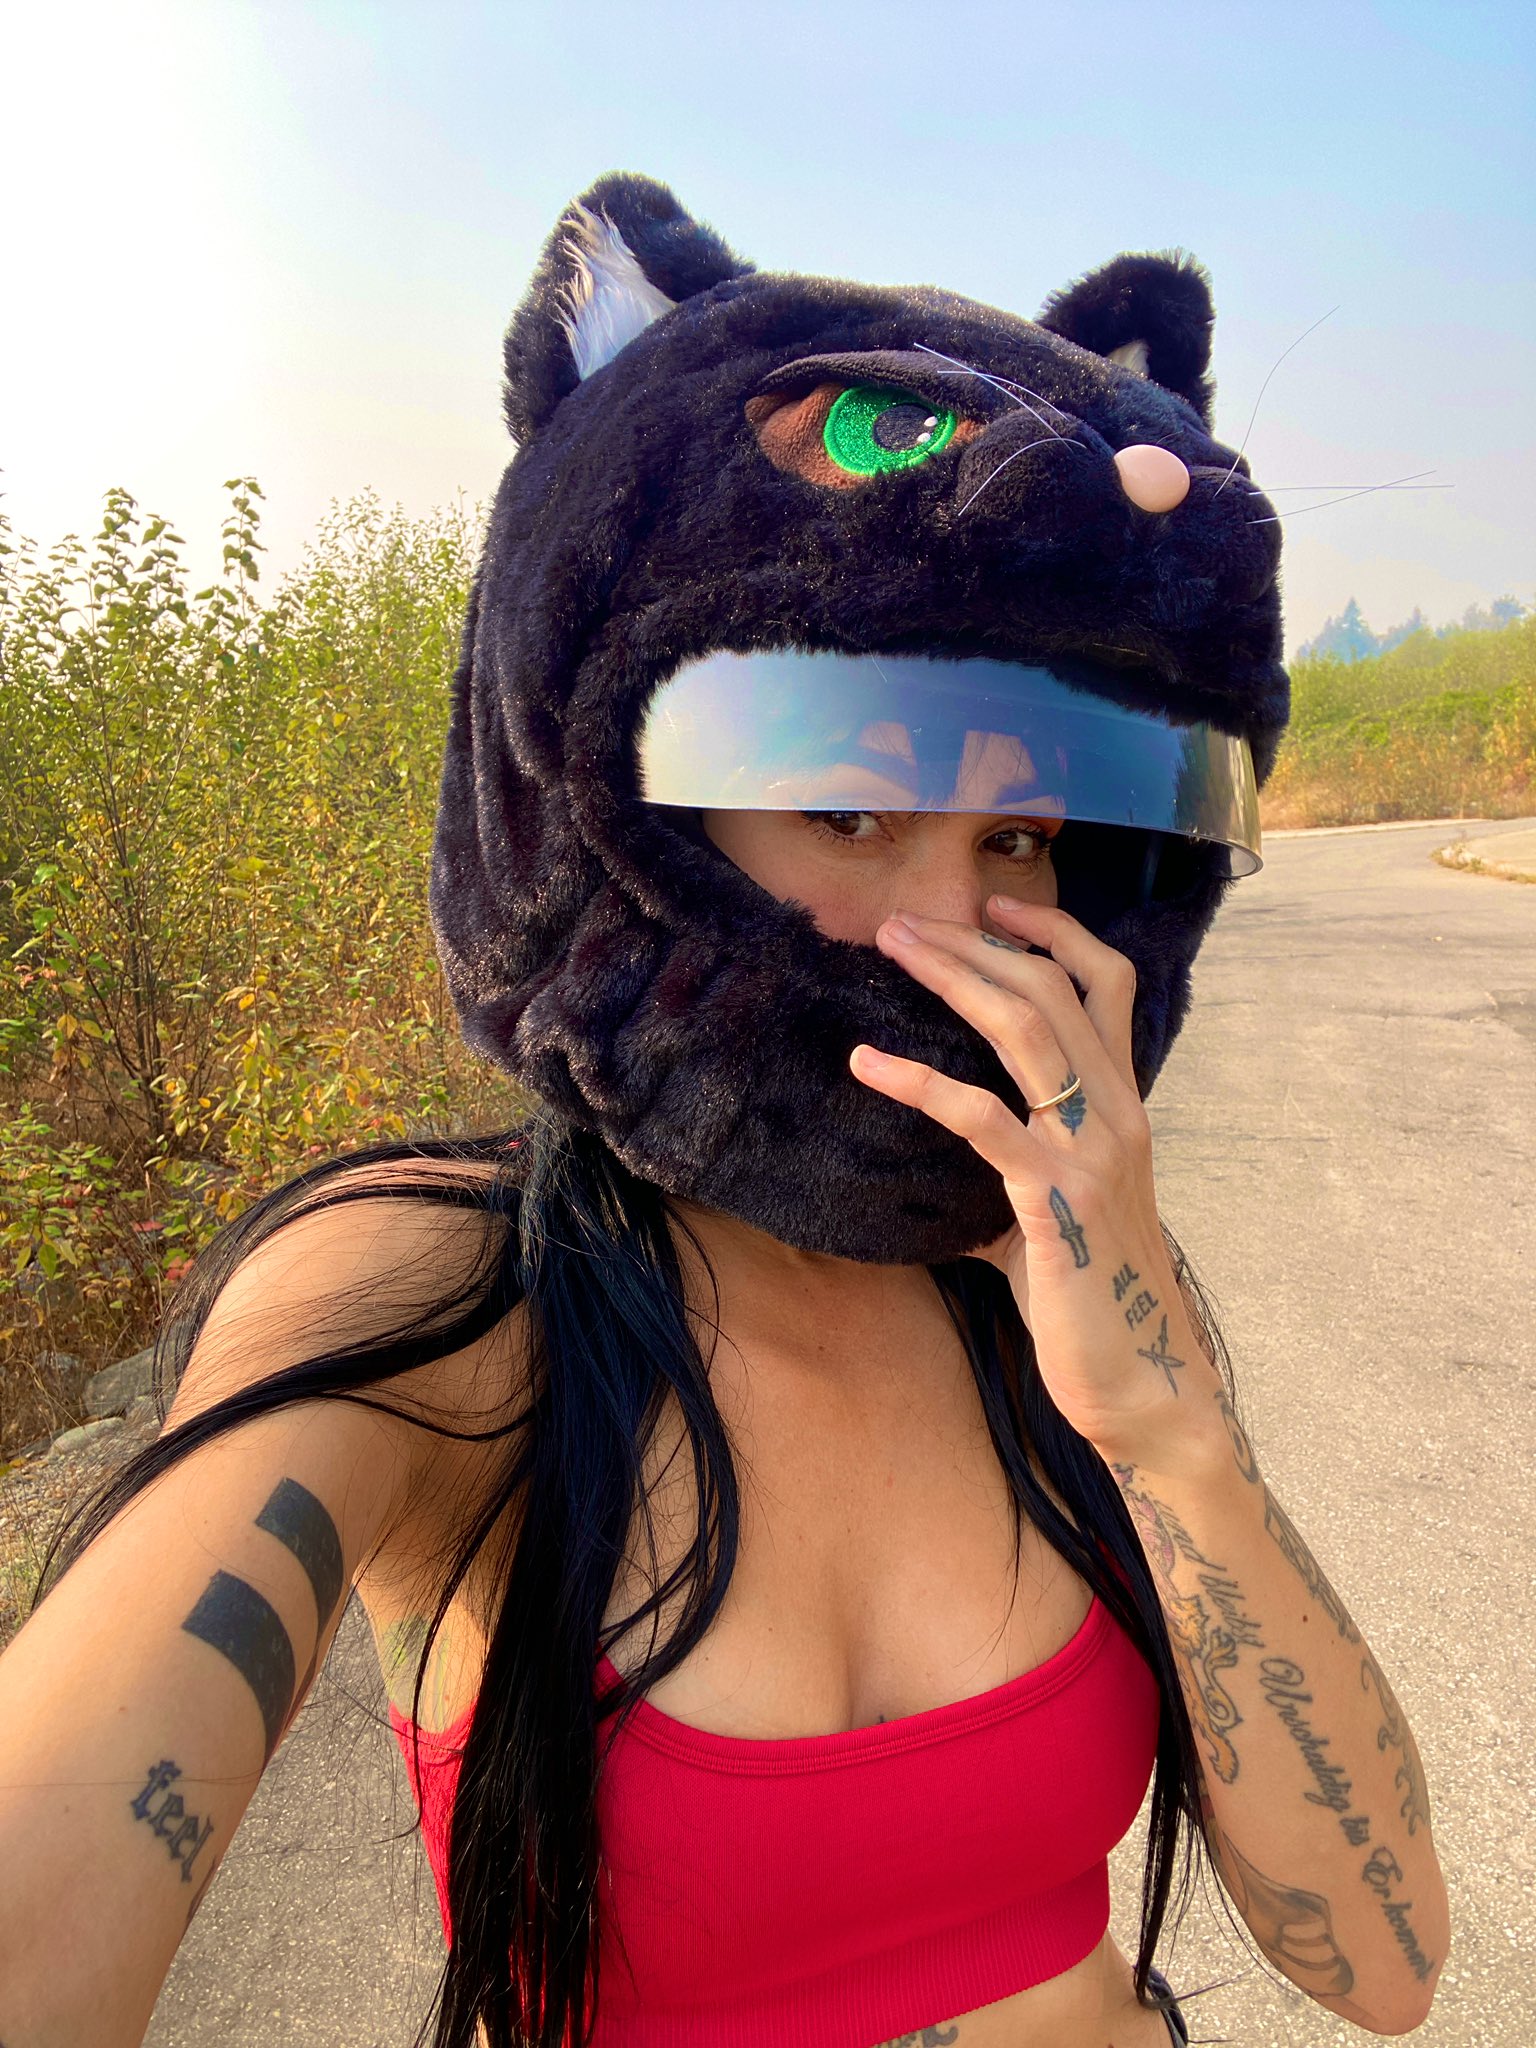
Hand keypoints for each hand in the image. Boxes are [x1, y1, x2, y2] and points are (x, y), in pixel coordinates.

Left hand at [849, 896, 1214, 1464]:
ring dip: (954, 976)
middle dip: (976, 941)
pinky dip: (919, 1080)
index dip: (1054, 933)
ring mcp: (1092, 1149)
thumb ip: (1007, 1176)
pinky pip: (982, 1118)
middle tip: (904, 921)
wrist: (1139, 1382)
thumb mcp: (1045, 1215)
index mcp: (1122, 1106)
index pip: (1106, 984)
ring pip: (1027, 1028)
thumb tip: (939, 1178)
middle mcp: (1118, 1112)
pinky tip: (866, 1062)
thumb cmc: (1087, 1302)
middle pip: (1053, 988)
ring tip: (892, 947)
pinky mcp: (1055, 1195)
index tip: (992, 906)